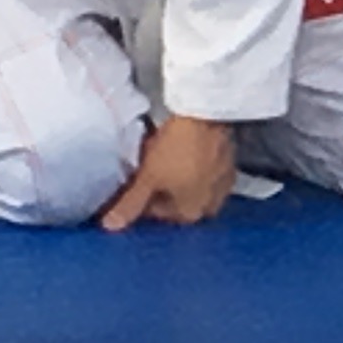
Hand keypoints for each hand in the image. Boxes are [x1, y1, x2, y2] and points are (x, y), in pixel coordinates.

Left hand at [98, 112, 238, 230]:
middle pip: (175, 201)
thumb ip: (129, 204)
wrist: (207, 116)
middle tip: (149, 167)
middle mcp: (210, 207)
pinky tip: (186, 150)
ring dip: (179, 178)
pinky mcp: (230, 166)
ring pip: (192, 187)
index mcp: (190, 215)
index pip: (155, 213)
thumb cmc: (175, 150)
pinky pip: (206, 173)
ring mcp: (223, 187)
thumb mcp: (147, 177)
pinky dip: (195, 167)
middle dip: (161, 188)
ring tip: (166, 156)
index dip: (138, 196)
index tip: (131, 179)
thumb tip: (111, 227)